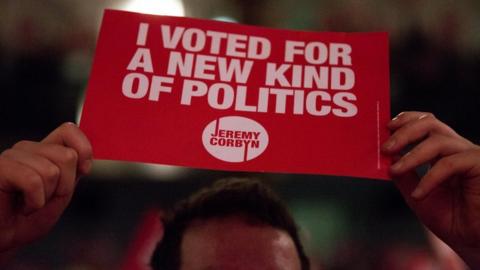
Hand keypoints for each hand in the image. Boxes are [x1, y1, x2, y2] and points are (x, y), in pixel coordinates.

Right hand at [0, 123, 91, 255]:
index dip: (83, 149)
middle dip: (63, 186)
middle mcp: (28, 149)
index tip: (83, 171)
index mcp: (44, 152)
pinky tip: (21, 207)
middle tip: (45, 198)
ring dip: (46, 196)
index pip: (69, 130)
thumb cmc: (28, 219)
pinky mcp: (0, 168)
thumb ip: (73, 170)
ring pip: (51, 171)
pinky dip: (33, 202)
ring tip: (29, 204)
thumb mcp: (61, 193)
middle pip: (67, 156)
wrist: (4, 239)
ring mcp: (12, 157)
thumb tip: (83, 153)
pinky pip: (32, 181)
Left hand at [382, 112, 479, 267]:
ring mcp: (470, 156)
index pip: (425, 123)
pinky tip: (419, 194)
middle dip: (404, 132)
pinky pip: (450, 164)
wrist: (473, 243)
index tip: (386, 127)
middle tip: (385, 147)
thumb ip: (404, 175)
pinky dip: (429, 178)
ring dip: (412, 156)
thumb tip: (387, 156)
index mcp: (443, 151)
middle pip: (430, 124)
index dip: (406, 120)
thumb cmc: (449, 220)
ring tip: (395, 170)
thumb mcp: (416, 195)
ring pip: (438, 141)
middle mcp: (458, 149)